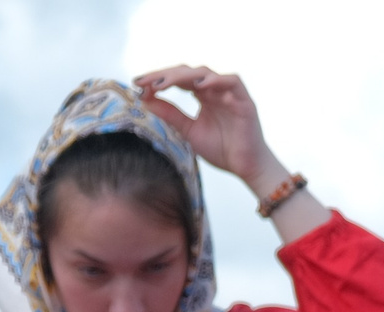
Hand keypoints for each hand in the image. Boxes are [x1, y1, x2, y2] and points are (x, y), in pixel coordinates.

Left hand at [133, 65, 276, 184]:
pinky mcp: (244, 100)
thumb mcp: (188, 131)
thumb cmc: (222, 150)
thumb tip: (144, 100)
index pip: (178, 79)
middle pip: (187, 73)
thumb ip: (170, 115)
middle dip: (164, 75)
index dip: (158, 79)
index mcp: (202, 95)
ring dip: (183, 76)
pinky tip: (199, 85)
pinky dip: (217, 80)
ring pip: (205, 73)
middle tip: (144, 82)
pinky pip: (232, 81)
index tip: (137, 84)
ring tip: (163, 84)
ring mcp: (229, 93)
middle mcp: (214, 90)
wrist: (246, 167)